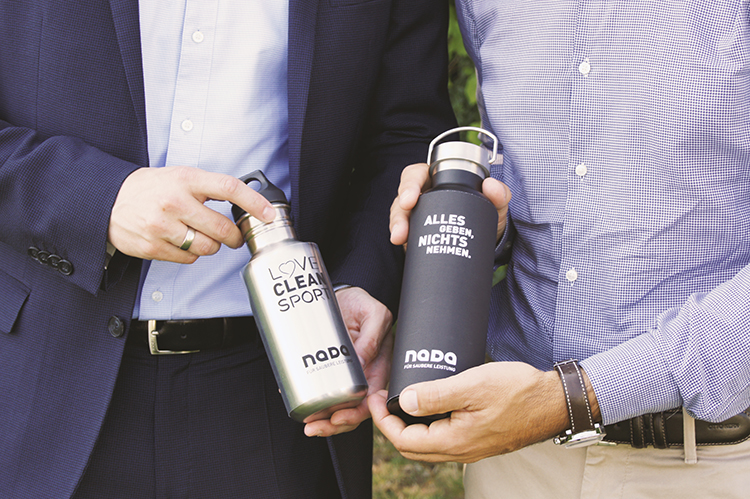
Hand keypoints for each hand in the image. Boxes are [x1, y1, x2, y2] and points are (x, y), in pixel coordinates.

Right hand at [108, 166, 274, 262]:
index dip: (253, 202)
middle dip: (234, 237)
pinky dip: (191, 254)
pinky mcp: (153, 246)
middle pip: (222, 229)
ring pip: (207, 248)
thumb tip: (246, 204)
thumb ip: (209, 188)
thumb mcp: (180, 176)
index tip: (269, 213)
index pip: (228, 188)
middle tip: (234, 236)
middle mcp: (175, 202)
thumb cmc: (151, 188)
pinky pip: (188, 259)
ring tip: (200, 236)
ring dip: (211, 246)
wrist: (108, 200)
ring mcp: (162, 226)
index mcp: (186, 179)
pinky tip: (181, 242)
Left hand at [304, 286, 393, 436]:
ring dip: (320, 419)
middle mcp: (363, 375)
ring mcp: (345, 374)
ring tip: (305, 421)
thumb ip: (372, 337)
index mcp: (379, 366)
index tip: (338, 418)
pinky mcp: (327, 369)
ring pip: (335, 406)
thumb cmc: (362, 303)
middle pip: (351, 410)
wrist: (344, 294)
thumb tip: (361, 363)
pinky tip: (296, 402)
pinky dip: (308, 399)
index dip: (356, 414)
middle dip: (333, 424)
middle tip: (314, 426)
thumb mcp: (374, 314)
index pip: (371, 400)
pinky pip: (319, 389)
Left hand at [369, 362, 569, 462]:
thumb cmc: (519, 391)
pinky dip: (428, 425)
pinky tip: (429, 405)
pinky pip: (444, 438)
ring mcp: (472, 448)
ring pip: (428, 445)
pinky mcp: (480, 439)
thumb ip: (435, 395)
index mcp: (455, 441)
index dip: (382, 421)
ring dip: (409, 426)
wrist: (554, 401)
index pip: (404, 441)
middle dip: (391, 425)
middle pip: (412, 448)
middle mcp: (461, 451)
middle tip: (381, 400)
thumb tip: (403, 401)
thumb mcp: (472, 385)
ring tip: (400, 401)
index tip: (374, 398)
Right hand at [389, 163, 511, 246]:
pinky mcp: (416, 234)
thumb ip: (499, 193)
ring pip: (399, 215)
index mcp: (438, 180)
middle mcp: (424, 195)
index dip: (409, 184)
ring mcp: (418, 215)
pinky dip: (402, 239)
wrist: (486, 242)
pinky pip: (403, 234)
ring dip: (397, 226)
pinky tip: (402, 246)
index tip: (410, 199)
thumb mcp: (495, 204)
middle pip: (402, 197)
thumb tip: (491, 186)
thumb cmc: (486, 214)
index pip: (417, 175)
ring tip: (399, 239)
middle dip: (398, 212)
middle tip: (401, 228)